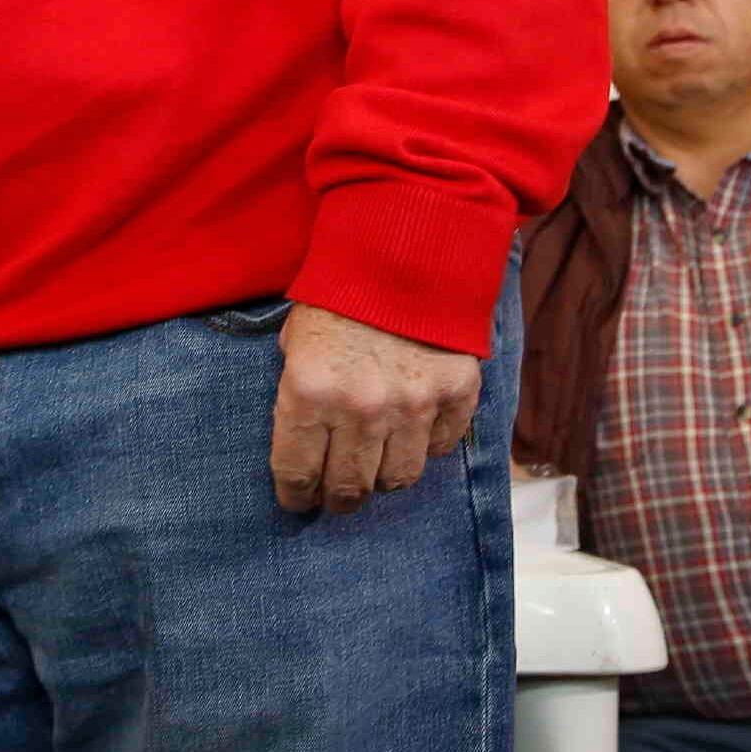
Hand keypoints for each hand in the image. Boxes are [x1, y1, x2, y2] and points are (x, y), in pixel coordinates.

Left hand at [268, 304, 481, 514]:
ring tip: (375, 468)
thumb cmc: (337, 296)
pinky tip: (412, 435)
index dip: (295, 496)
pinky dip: (426, 448)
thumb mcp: (295, 342)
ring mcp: (413, 404)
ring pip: (397, 478)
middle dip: (337, 499)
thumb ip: (299, 395)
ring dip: (382, 478)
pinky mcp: (456, 393)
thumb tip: (304, 445)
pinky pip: (440, 448)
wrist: (402, 249)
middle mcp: (361, 407)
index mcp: (309, 392)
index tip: (297, 501)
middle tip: (336, 497)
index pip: (297, 473)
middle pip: (348, 488)